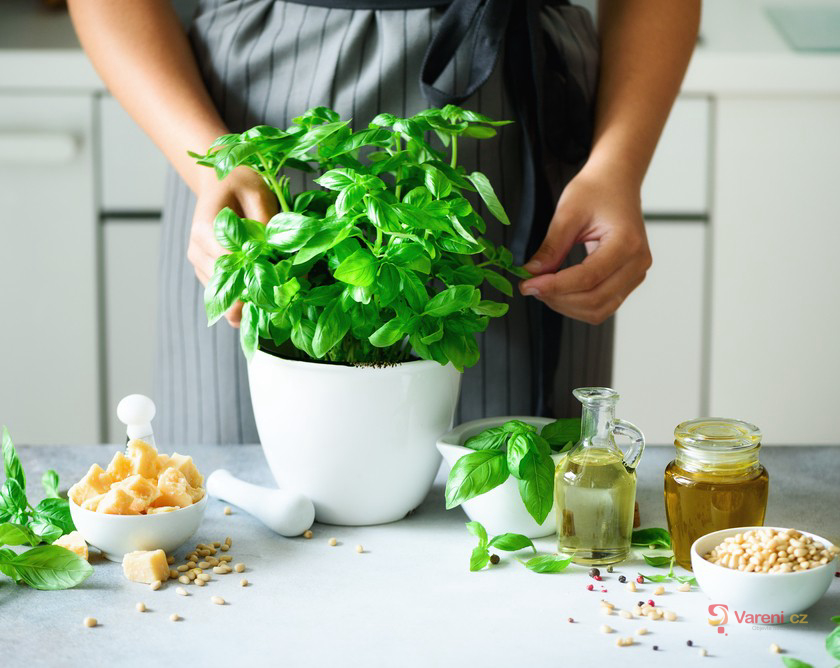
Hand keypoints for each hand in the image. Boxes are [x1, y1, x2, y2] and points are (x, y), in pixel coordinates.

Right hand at [188, 167, 277, 326]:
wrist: (219, 183)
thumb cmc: (239, 184)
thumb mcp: (257, 193)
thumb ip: (265, 222)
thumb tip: (278, 253)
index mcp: (205, 229)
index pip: (230, 263)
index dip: (256, 276)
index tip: (282, 284)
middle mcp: (197, 251)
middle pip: (226, 285)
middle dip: (255, 295)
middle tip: (284, 303)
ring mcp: (200, 264)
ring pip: (223, 296)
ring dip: (249, 303)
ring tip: (278, 305)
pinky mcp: (207, 272)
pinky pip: (225, 294)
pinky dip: (244, 300)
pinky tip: (266, 304)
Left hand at [518, 165, 651, 324]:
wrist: (616, 181)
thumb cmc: (596, 189)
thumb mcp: (568, 213)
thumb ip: (551, 247)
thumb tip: (531, 274)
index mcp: (626, 243)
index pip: (588, 277)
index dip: (554, 286)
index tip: (527, 285)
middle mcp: (637, 263)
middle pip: (594, 299)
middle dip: (558, 298)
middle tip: (530, 286)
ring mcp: (636, 273)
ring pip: (599, 309)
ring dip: (566, 305)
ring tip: (543, 288)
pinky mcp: (628, 280)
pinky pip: (603, 305)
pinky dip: (577, 304)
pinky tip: (559, 290)